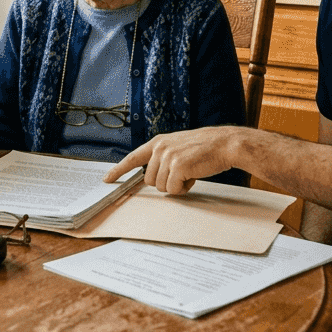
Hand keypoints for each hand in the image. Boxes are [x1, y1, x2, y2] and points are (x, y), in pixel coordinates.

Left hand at [104, 128, 239, 194]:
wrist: (225, 144)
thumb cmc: (205, 148)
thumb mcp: (178, 147)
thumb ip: (163, 158)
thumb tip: (152, 177)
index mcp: (158, 142)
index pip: (133, 158)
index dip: (119, 170)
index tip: (107, 179)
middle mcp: (159, 148)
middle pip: (149, 180)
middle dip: (165, 182)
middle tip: (182, 173)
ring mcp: (168, 157)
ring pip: (161, 187)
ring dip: (176, 185)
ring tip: (190, 172)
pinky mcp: (177, 166)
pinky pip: (173, 189)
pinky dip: (184, 188)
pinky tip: (194, 176)